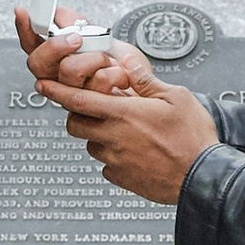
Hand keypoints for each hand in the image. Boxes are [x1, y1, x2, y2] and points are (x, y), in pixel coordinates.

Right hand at [16, 7, 147, 97]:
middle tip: (77, 37)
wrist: (144, 87)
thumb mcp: (97, 35)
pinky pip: (98, 81)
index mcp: (57, 60)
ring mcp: (73, 94)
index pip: (31, 44)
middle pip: (38, 63)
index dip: (23, 28)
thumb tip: (55, 10)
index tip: (22, 11)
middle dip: (57, 45)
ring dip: (95, 57)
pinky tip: (120, 73)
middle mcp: (59, 78)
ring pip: (69, 70)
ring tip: (108, 58)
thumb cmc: (120, 63)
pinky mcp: (91, 106)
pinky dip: (115, 71)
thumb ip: (73, 23)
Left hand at [28, 55, 218, 206]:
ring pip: (91, 145)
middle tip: (94, 109)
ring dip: (99, 135)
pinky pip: (106, 165)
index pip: (78, 99)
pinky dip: (113, 157)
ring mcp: (115, 161)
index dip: (56, 91)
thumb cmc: (193, 138)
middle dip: (78, 114)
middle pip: (75, 124)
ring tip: (124, 131)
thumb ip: (145, 80)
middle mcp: (113, 138)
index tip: (42, 85)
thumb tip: (126, 64)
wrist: (202, 179)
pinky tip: (134, 152)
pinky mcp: (122, 179)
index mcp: (123, 113)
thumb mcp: (175, 97)